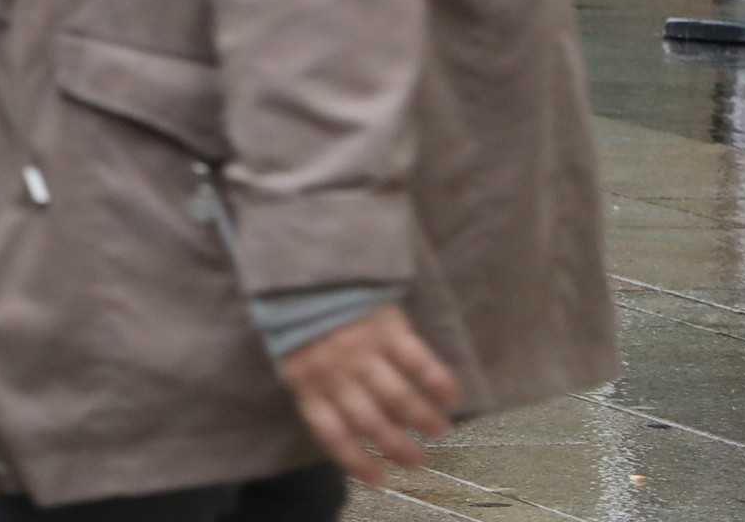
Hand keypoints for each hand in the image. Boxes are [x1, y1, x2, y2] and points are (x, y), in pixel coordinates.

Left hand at [278, 304, 457, 489]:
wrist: (306, 264)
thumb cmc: (299, 315)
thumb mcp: (293, 354)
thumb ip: (315, 387)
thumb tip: (345, 425)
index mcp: (306, 381)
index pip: (333, 434)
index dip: (358, 462)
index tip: (381, 480)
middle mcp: (336, 372)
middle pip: (373, 424)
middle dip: (400, 449)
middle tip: (417, 460)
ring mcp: (363, 351)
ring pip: (400, 400)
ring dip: (425, 422)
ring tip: (440, 432)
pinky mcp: (388, 328)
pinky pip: (420, 364)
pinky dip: (440, 385)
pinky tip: (451, 398)